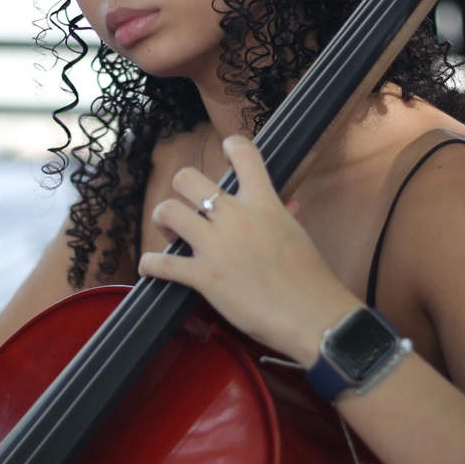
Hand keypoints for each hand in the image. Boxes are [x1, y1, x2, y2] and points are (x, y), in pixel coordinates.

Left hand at [137, 135, 354, 362]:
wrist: (313, 316)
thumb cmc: (311, 278)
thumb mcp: (297, 235)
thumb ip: (284, 215)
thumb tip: (288, 204)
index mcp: (263, 202)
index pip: (244, 153)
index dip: (231, 147)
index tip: (226, 155)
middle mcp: (236, 216)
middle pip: (186, 178)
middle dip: (180, 190)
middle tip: (188, 210)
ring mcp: (217, 245)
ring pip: (168, 211)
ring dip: (162, 221)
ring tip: (169, 234)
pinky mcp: (204, 276)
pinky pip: (162, 262)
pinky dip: (151, 265)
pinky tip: (152, 268)